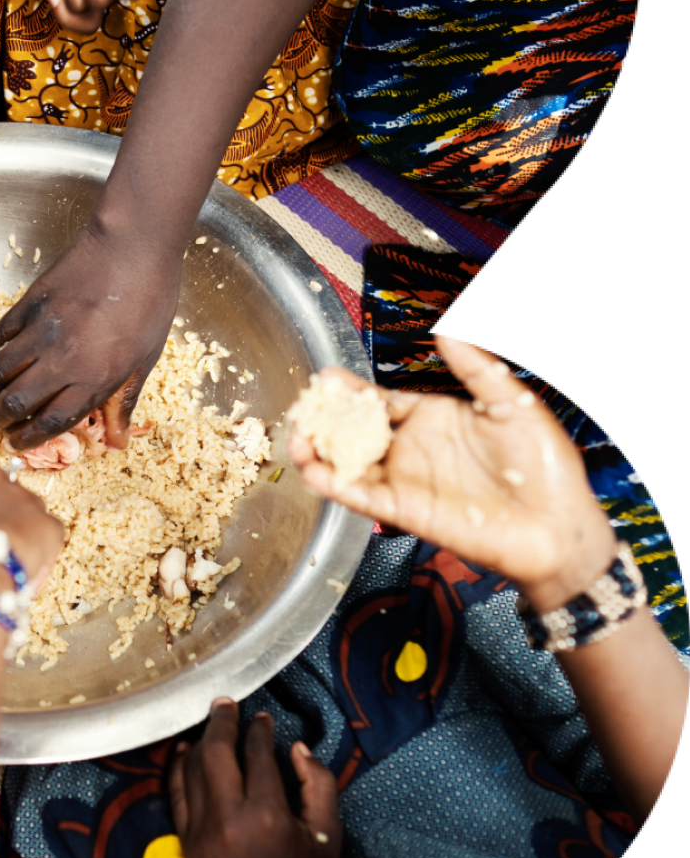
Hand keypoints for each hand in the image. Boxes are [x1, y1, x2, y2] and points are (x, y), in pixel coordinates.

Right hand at [0, 224, 180, 450]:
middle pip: (17, 401)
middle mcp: (62, 361)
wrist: (133, 248)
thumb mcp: (145, 359)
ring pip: (1, 369)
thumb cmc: (150, 301)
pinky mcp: (30, 303)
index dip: (28, 438)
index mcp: (94, 379)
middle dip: (0, 418)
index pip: (50, 422)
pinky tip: (3, 349)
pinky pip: (3, 333)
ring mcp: (42, 331)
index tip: (16, 443)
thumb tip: (118, 442)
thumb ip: (124, 400)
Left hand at [168, 701, 340, 857]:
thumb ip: (318, 784)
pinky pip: (176, 795)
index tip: (263, 718)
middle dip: (221, 721)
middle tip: (227, 703)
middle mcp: (229, 819)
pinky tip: (184, 752)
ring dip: (199, 741)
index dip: (260, 730)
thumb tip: (296, 747)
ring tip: (210, 723)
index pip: (257, 755)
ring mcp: (201, 831)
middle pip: (216, 752)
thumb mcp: (329, 836)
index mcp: (268, 816)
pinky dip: (178, 769)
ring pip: (191, 769)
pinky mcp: (186, 843)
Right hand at [290, 333, 617, 612]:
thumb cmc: (544, 467)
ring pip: (347, 463)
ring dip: (318, 452)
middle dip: (323, 419)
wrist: (559, 526)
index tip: (324, 378)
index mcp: (431, 418)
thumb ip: (477, 367)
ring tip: (297, 439)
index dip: (349, 391)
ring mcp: (404, 480)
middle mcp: (410, 448)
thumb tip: (445, 331)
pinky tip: (314, 471)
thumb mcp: (512, 402)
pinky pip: (360, 496)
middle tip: (302, 406)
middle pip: (352, 430)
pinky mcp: (404, 511)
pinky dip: (333, 485)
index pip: (378, 400)